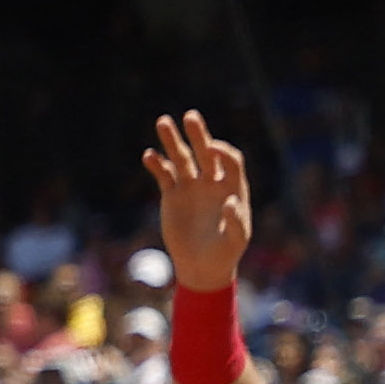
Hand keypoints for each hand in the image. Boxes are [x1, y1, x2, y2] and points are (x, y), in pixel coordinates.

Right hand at [140, 111, 251, 292]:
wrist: (202, 266)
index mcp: (232, 187)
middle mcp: (211, 181)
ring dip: (172, 141)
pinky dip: (157, 164)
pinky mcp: (172, 195)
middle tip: (190, 116)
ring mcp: (191, 187)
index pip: (230, 160)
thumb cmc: (225, 253)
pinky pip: (164, 175)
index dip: (223, 152)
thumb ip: (236, 221)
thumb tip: (229, 201)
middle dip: (198, 134)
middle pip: (205, 151)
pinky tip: (149, 155)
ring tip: (163, 121)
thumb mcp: (236, 241)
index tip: (213, 150)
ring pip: (181, 158)